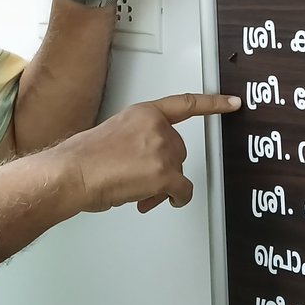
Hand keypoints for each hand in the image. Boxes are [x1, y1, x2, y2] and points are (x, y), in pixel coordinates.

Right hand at [52, 93, 241, 212]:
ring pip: (178, 172)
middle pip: (179, 150)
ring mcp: (162, 149)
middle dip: (164, 167)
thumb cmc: (83, 158)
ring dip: (163, 185)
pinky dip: (176, 198)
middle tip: (143, 180)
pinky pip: (182, 190)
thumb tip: (142, 160)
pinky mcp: (164, 173)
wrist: (72, 173)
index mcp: (144, 113)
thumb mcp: (113, 132)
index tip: (232, 103)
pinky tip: (166, 201)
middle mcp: (157, 127)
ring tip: (138, 191)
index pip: (185, 104)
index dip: (212, 104)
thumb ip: (136, 139)